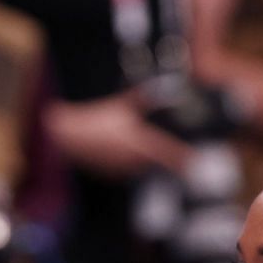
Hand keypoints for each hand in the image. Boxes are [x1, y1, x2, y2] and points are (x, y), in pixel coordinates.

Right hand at [45, 95, 195, 178]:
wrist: (67, 137)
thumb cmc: (96, 118)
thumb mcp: (121, 104)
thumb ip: (143, 98)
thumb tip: (163, 87)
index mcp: (139, 143)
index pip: (168, 154)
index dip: (183, 159)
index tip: (194, 161)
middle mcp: (132, 159)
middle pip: (155, 162)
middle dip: (159, 156)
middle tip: (161, 149)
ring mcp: (121, 169)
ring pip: (141, 167)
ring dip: (142, 160)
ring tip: (131, 145)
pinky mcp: (110, 175)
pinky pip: (126, 171)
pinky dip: (127, 164)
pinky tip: (117, 151)